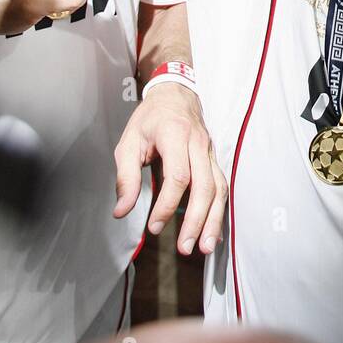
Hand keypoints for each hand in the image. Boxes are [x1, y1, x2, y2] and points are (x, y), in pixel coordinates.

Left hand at [114, 83, 227, 255]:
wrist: (176, 94)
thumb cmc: (151, 118)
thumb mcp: (129, 142)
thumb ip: (126, 177)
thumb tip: (121, 210)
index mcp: (175, 135)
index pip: (178, 176)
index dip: (167, 205)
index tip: (154, 226)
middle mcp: (198, 144)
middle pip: (205, 186)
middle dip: (197, 220)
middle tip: (186, 248)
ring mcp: (210, 152)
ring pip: (219, 189)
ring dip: (213, 220)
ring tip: (205, 247)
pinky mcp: (214, 160)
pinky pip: (221, 187)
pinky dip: (218, 212)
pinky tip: (213, 232)